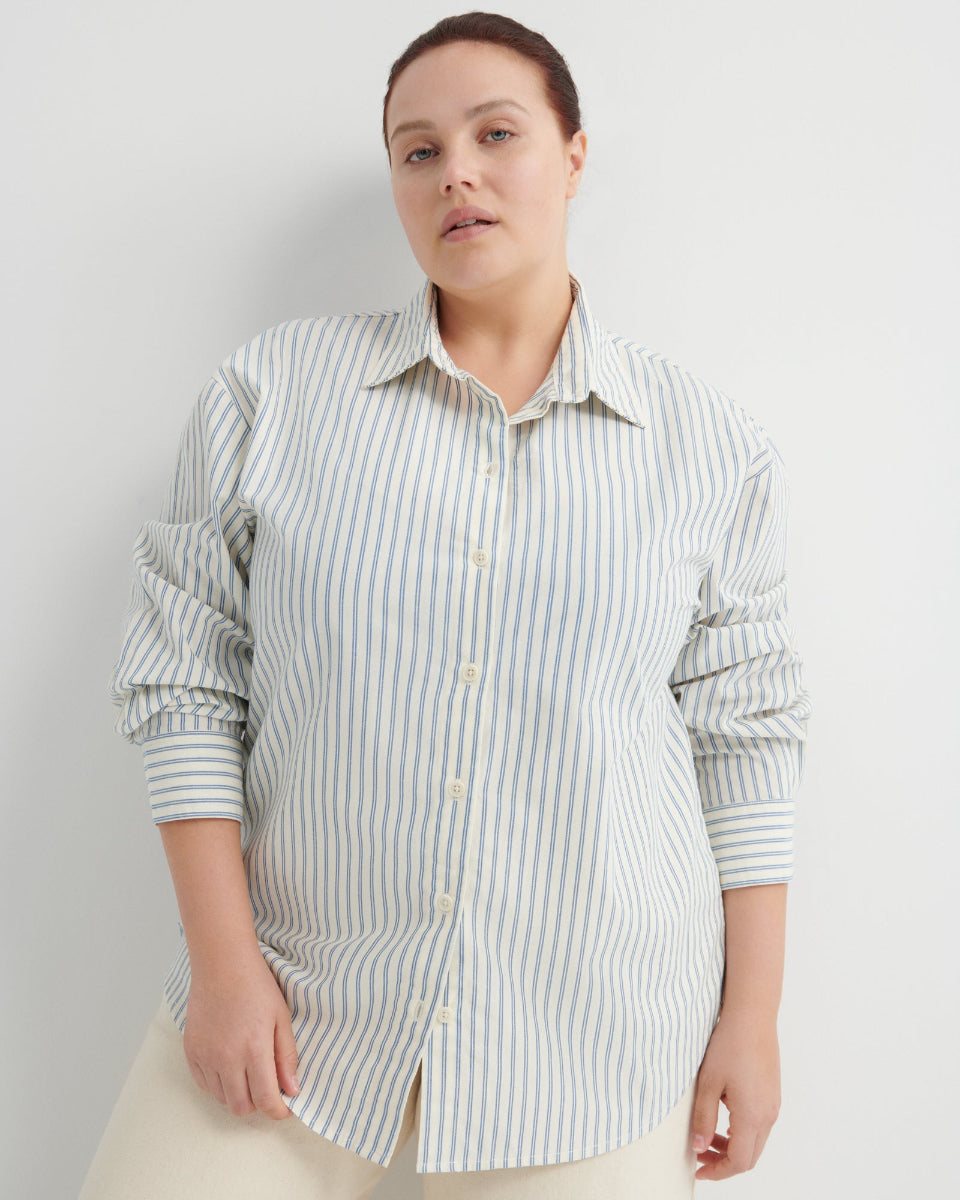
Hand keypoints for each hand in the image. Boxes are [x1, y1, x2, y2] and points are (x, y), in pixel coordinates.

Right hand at [183, 948, 300, 1120]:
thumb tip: (292, 1090)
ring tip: (248, 1070)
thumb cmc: (256, 986)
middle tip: (267, 1085)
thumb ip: (287, 1057)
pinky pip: (204, 1085)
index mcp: (254, 1049)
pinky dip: (218, 1084)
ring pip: (222, 1099)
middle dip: (258, 1103)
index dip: (279, 1110)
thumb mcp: (281, 1018)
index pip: (266, 1100)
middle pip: (241, 1107)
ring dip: (238, 1094)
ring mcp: (205, 1056)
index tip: (285, 1107)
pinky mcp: (190, 1052)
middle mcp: (226, 1058)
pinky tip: (229, 1064)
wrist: (222, 964)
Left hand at [690, 1009, 780, 1180]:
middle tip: (699, 1155)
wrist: (752, 1016)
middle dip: (723, 1162)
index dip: (718, 1171)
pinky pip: (759, 1125)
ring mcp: (773, 1105)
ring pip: (755, 1141)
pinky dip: (741, 1132)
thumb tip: (698, 1147)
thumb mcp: (708, 1082)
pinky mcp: (772, 1094)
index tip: (698, 1169)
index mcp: (752, 1117)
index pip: (739, 1162)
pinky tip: (722, 1118)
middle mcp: (768, 1115)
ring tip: (706, 1136)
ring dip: (732, 1147)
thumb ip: (703, 1118)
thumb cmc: (729, 1045)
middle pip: (749, 1157)